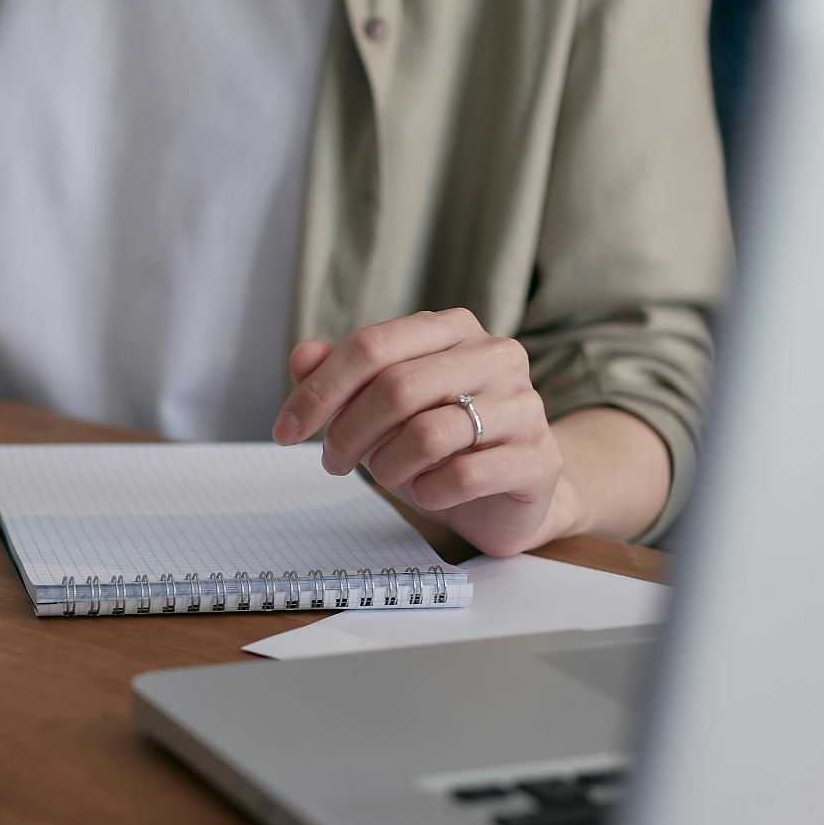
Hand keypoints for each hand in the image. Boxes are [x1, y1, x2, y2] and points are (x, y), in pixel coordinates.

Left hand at [271, 308, 577, 556]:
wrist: (509, 494)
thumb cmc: (438, 444)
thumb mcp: (381, 409)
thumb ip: (342, 377)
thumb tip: (302, 356)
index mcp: (452, 330)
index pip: (371, 347)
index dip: (318, 391)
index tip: (284, 430)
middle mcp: (495, 355)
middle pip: (395, 388)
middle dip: (347, 433)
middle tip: (333, 462)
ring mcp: (523, 405)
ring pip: (427, 434)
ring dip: (387, 466)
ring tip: (387, 476)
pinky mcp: (538, 458)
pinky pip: (463, 475)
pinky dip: (428, 492)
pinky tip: (427, 493)